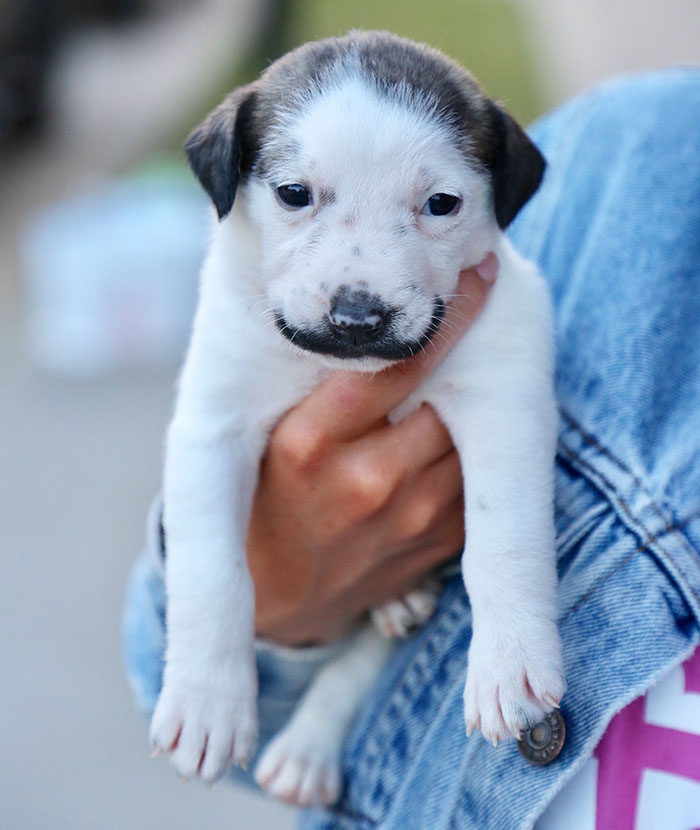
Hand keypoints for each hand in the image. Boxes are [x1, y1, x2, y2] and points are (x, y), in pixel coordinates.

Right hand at [247, 262, 495, 645]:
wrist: (283, 594)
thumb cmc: (274, 495)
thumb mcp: (273, 435)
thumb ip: (324, 385)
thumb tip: (388, 316)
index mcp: (310, 443)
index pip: (392, 366)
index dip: (445, 318)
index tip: (480, 276)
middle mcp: (366, 480)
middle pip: (445, 398)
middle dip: (466, 360)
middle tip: (483, 322)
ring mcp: (409, 518)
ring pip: (469, 436)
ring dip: (470, 408)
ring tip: (469, 381)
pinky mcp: (439, 544)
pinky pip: (476, 480)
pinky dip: (473, 452)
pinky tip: (453, 438)